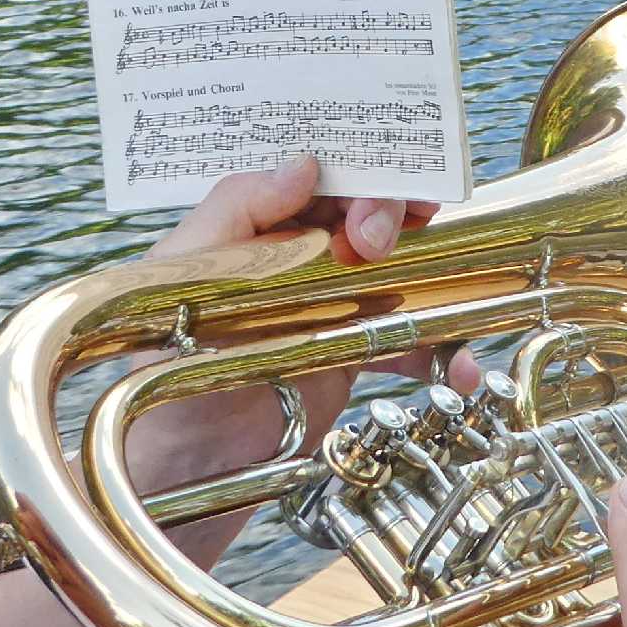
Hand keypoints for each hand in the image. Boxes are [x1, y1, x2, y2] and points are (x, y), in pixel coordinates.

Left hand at [130, 155, 426, 490]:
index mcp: (256, 223)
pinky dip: (440, 346)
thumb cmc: (168, 364)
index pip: (317, 177)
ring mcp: (334, 301)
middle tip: (377, 243)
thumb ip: (236, 209)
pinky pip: (408, 334)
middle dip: (387, 213)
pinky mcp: (356, 349)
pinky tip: (458, 362)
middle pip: (363, 211)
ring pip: (397, 263)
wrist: (190, 460)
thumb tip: (302, 165)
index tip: (372, 185)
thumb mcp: (187, 270)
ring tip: (443, 287)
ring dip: (431, 267)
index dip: (353, 171)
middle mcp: (299, 254)